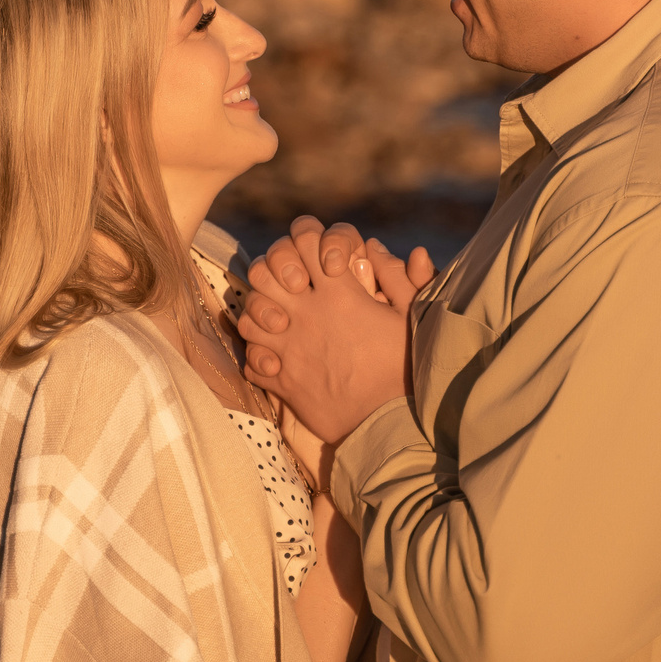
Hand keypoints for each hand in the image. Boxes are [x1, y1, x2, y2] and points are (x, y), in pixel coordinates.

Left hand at [239, 217, 434, 443]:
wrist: (390, 423)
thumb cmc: (405, 368)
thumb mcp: (411, 316)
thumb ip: (395, 276)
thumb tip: (373, 245)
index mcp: (339, 293)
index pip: (305, 240)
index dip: (307, 238)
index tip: (323, 258)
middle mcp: (307, 315)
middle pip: (263, 271)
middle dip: (272, 270)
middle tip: (292, 285)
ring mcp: (289, 348)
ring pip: (249, 314)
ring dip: (261, 312)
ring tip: (282, 320)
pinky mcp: (282, 380)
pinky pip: (250, 357)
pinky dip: (258, 354)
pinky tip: (277, 356)